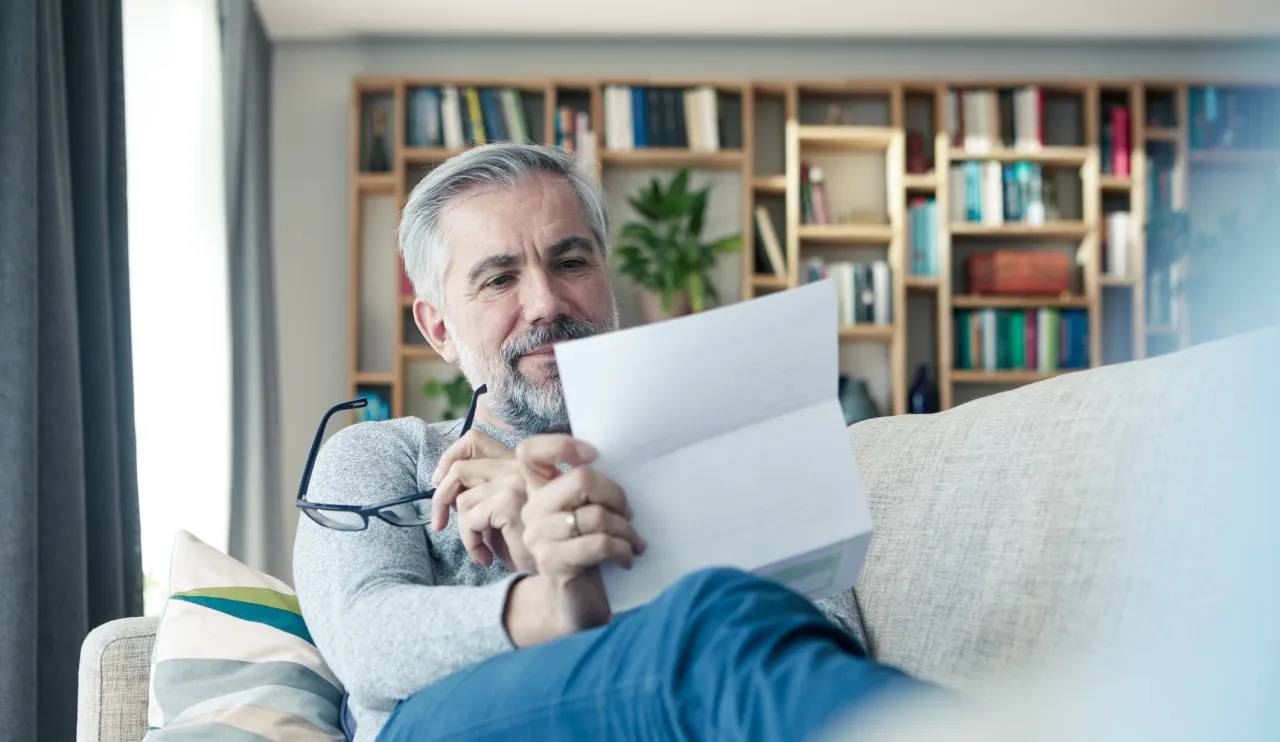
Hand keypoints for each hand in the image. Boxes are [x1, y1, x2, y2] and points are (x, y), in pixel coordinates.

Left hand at [430, 429, 534, 571]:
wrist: (557, 569)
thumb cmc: (529, 544)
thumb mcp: (503, 513)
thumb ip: (482, 493)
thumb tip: (444, 488)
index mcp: (517, 464)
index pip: (475, 440)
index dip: (450, 456)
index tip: (440, 481)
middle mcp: (518, 467)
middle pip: (459, 466)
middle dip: (441, 496)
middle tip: (441, 522)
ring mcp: (515, 481)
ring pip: (462, 499)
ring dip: (463, 530)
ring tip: (479, 549)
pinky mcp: (510, 501)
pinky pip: (469, 519)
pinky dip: (470, 542)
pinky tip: (485, 557)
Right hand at [511, 435, 645, 640]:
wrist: (574, 606)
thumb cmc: (588, 555)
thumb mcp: (586, 516)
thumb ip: (589, 491)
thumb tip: (623, 463)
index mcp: (538, 493)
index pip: (530, 452)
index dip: (562, 445)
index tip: (594, 455)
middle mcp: (531, 511)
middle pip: (581, 479)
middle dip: (616, 496)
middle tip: (629, 516)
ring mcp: (538, 537)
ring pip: (597, 515)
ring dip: (626, 531)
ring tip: (634, 544)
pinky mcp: (553, 562)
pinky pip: (599, 543)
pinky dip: (623, 550)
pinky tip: (627, 559)